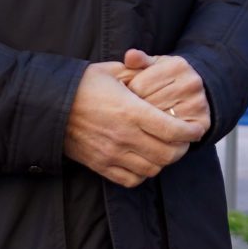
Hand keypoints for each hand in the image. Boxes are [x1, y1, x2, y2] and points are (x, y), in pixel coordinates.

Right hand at [63, 61, 202, 187]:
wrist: (50, 107)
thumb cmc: (84, 85)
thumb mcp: (113, 71)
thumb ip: (140, 72)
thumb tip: (160, 68)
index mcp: (130, 111)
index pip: (172, 130)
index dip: (190, 132)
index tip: (197, 129)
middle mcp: (123, 136)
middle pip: (167, 154)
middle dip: (182, 148)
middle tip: (184, 140)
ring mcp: (112, 154)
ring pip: (152, 169)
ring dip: (164, 161)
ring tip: (166, 149)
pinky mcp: (101, 166)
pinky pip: (131, 180)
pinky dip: (144, 174)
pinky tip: (145, 159)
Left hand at [120, 48, 210, 141]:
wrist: (193, 95)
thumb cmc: (165, 79)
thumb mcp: (153, 67)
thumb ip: (140, 61)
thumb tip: (130, 55)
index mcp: (178, 65)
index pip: (140, 85)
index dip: (128, 95)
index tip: (124, 100)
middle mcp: (191, 83)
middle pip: (150, 104)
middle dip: (135, 111)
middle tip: (127, 116)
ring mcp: (198, 103)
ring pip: (160, 121)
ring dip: (147, 126)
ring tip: (140, 124)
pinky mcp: (201, 123)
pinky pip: (173, 136)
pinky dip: (160, 137)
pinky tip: (153, 133)